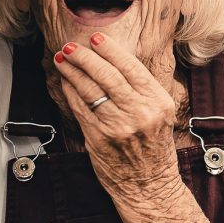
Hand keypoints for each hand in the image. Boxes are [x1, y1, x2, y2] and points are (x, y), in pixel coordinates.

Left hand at [53, 33, 180, 196]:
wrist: (150, 184)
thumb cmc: (154, 145)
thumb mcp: (161, 113)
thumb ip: (142, 89)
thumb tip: (112, 58)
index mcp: (158, 102)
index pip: (131, 68)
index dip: (110, 50)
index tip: (95, 37)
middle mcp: (140, 113)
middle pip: (108, 76)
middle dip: (86, 57)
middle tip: (71, 46)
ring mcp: (118, 127)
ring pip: (90, 90)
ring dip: (73, 71)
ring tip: (63, 58)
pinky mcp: (99, 139)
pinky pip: (80, 108)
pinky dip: (71, 92)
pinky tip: (66, 81)